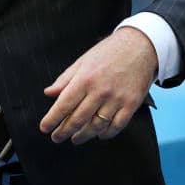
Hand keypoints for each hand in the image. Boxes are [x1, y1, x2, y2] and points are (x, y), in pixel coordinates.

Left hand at [39, 27, 157, 144]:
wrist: (140, 46)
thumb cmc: (108, 52)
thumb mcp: (82, 62)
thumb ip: (65, 79)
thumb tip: (49, 93)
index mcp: (84, 79)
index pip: (64, 105)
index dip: (52, 119)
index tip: (44, 128)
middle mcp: (100, 91)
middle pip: (78, 119)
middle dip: (64, 131)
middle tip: (56, 137)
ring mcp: (117, 99)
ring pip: (97, 126)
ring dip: (84, 136)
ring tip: (75, 139)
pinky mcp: (132, 104)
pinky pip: (117, 125)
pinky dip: (106, 134)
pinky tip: (99, 135)